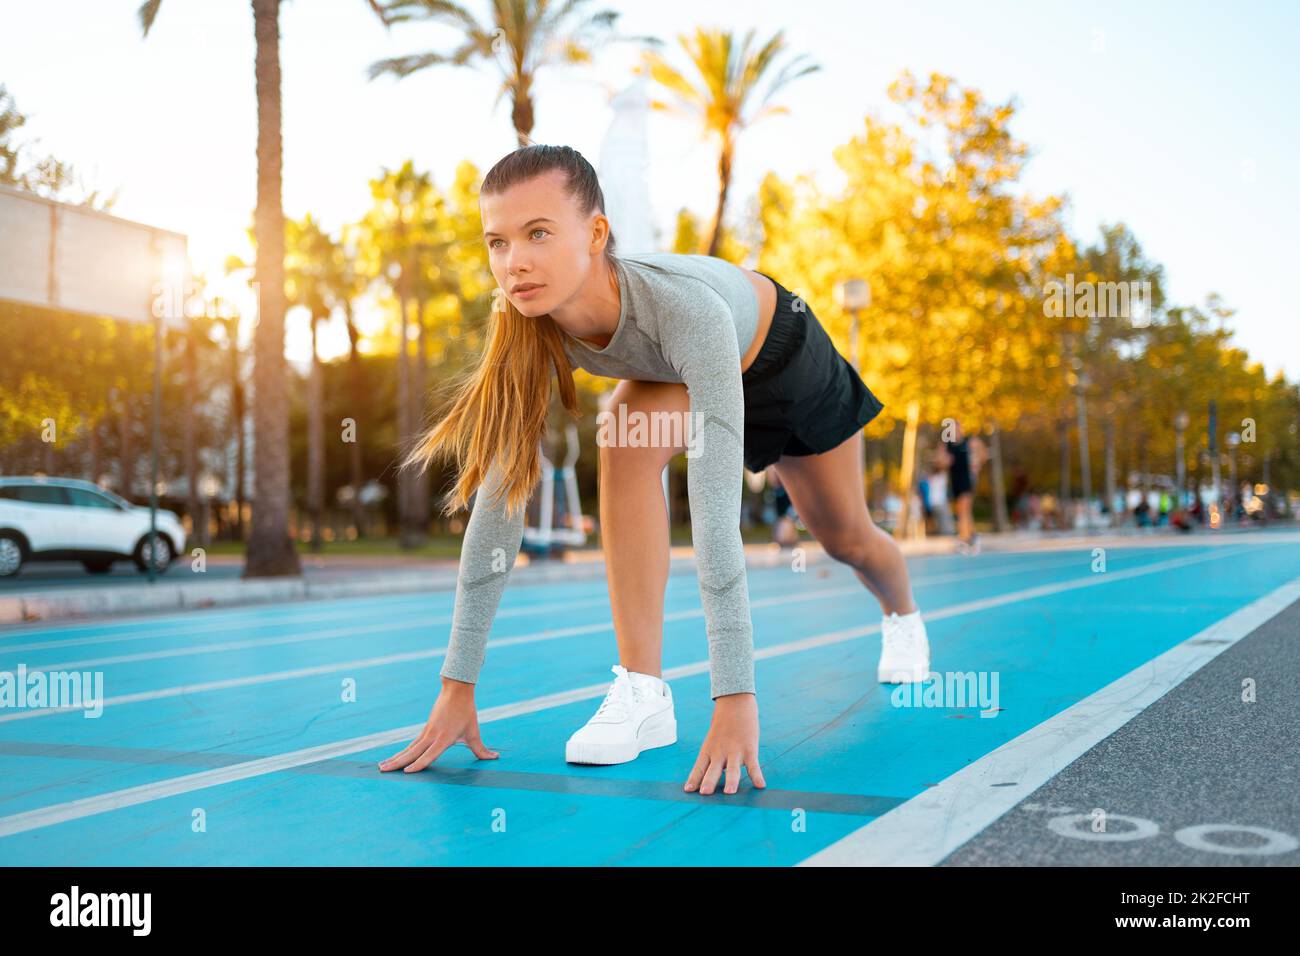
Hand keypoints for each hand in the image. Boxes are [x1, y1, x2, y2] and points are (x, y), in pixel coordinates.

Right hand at [378, 679, 498, 772]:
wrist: (456, 691)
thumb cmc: (466, 711)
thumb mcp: (474, 731)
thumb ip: (481, 748)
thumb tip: (495, 757)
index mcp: (444, 738)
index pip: (430, 754)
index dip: (419, 764)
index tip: (408, 772)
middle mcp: (432, 736)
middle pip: (412, 752)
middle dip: (397, 763)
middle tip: (382, 770)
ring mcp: (427, 733)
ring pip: (409, 749)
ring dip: (395, 758)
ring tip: (382, 766)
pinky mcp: (425, 730)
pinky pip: (412, 744)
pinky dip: (403, 752)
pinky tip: (395, 758)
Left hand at [684, 692, 765, 794]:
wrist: (735, 703)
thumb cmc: (723, 726)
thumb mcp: (712, 741)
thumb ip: (713, 759)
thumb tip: (713, 777)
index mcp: (708, 750)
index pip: (699, 767)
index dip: (693, 779)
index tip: (688, 791)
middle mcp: (719, 752)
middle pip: (713, 770)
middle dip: (709, 782)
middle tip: (705, 793)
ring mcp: (735, 751)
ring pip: (733, 769)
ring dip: (731, 781)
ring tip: (729, 792)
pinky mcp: (749, 748)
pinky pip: (753, 765)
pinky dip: (757, 776)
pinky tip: (760, 785)